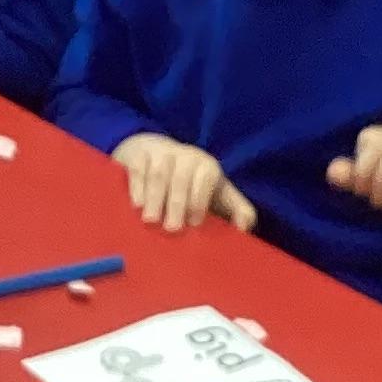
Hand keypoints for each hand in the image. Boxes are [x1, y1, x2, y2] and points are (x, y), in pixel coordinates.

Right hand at [115, 134, 255, 233]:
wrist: (156, 152)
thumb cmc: (192, 184)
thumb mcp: (218, 194)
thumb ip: (237, 210)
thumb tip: (244, 228)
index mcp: (207, 167)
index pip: (206, 177)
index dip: (200, 199)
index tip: (195, 222)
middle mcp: (186, 157)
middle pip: (182, 178)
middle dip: (178, 203)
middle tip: (172, 229)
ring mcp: (162, 154)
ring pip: (159, 174)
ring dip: (156, 198)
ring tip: (151, 221)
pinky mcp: (139, 154)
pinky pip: (138, 169)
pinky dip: (137, 188)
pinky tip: (136, 206)